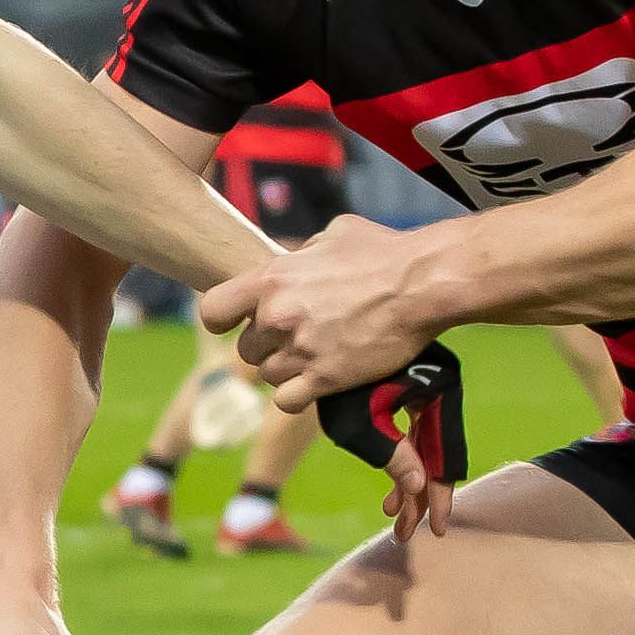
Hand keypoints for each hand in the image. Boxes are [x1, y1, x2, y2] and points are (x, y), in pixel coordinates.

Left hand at [204, 213, 442, 403]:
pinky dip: (297, 395)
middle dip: (267, 344)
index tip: (236, 322)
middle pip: (246, 349)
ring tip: (314, 356)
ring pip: (267, 375)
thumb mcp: (331, 235)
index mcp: (271, 279)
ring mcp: (301, 350)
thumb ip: (302, 254)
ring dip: (285, 370)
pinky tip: (316, 381)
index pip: (212, 311)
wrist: (422, 284)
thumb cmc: (383, 251)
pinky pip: (287, 400)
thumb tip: (295, 261)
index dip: (222, 320)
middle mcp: (278, 317)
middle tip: (297, 336)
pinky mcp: (325, 379)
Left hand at [314, 346, 469, 543]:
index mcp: (437, 396)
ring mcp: (425, 394)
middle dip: (419, 498)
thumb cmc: (342, 376)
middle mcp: (438, 395)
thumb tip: (417, 489)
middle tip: (405, 532)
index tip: (437, 529)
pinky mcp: (410, 393)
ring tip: (392, 513)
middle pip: (434, 457)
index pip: (443, 458)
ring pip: (423, 450)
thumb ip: (390, 455)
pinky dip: (402, 461)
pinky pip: (414, 435)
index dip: (439, 497)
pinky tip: (391, 490)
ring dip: (408, 483)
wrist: (331, 328)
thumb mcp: (361, 421)